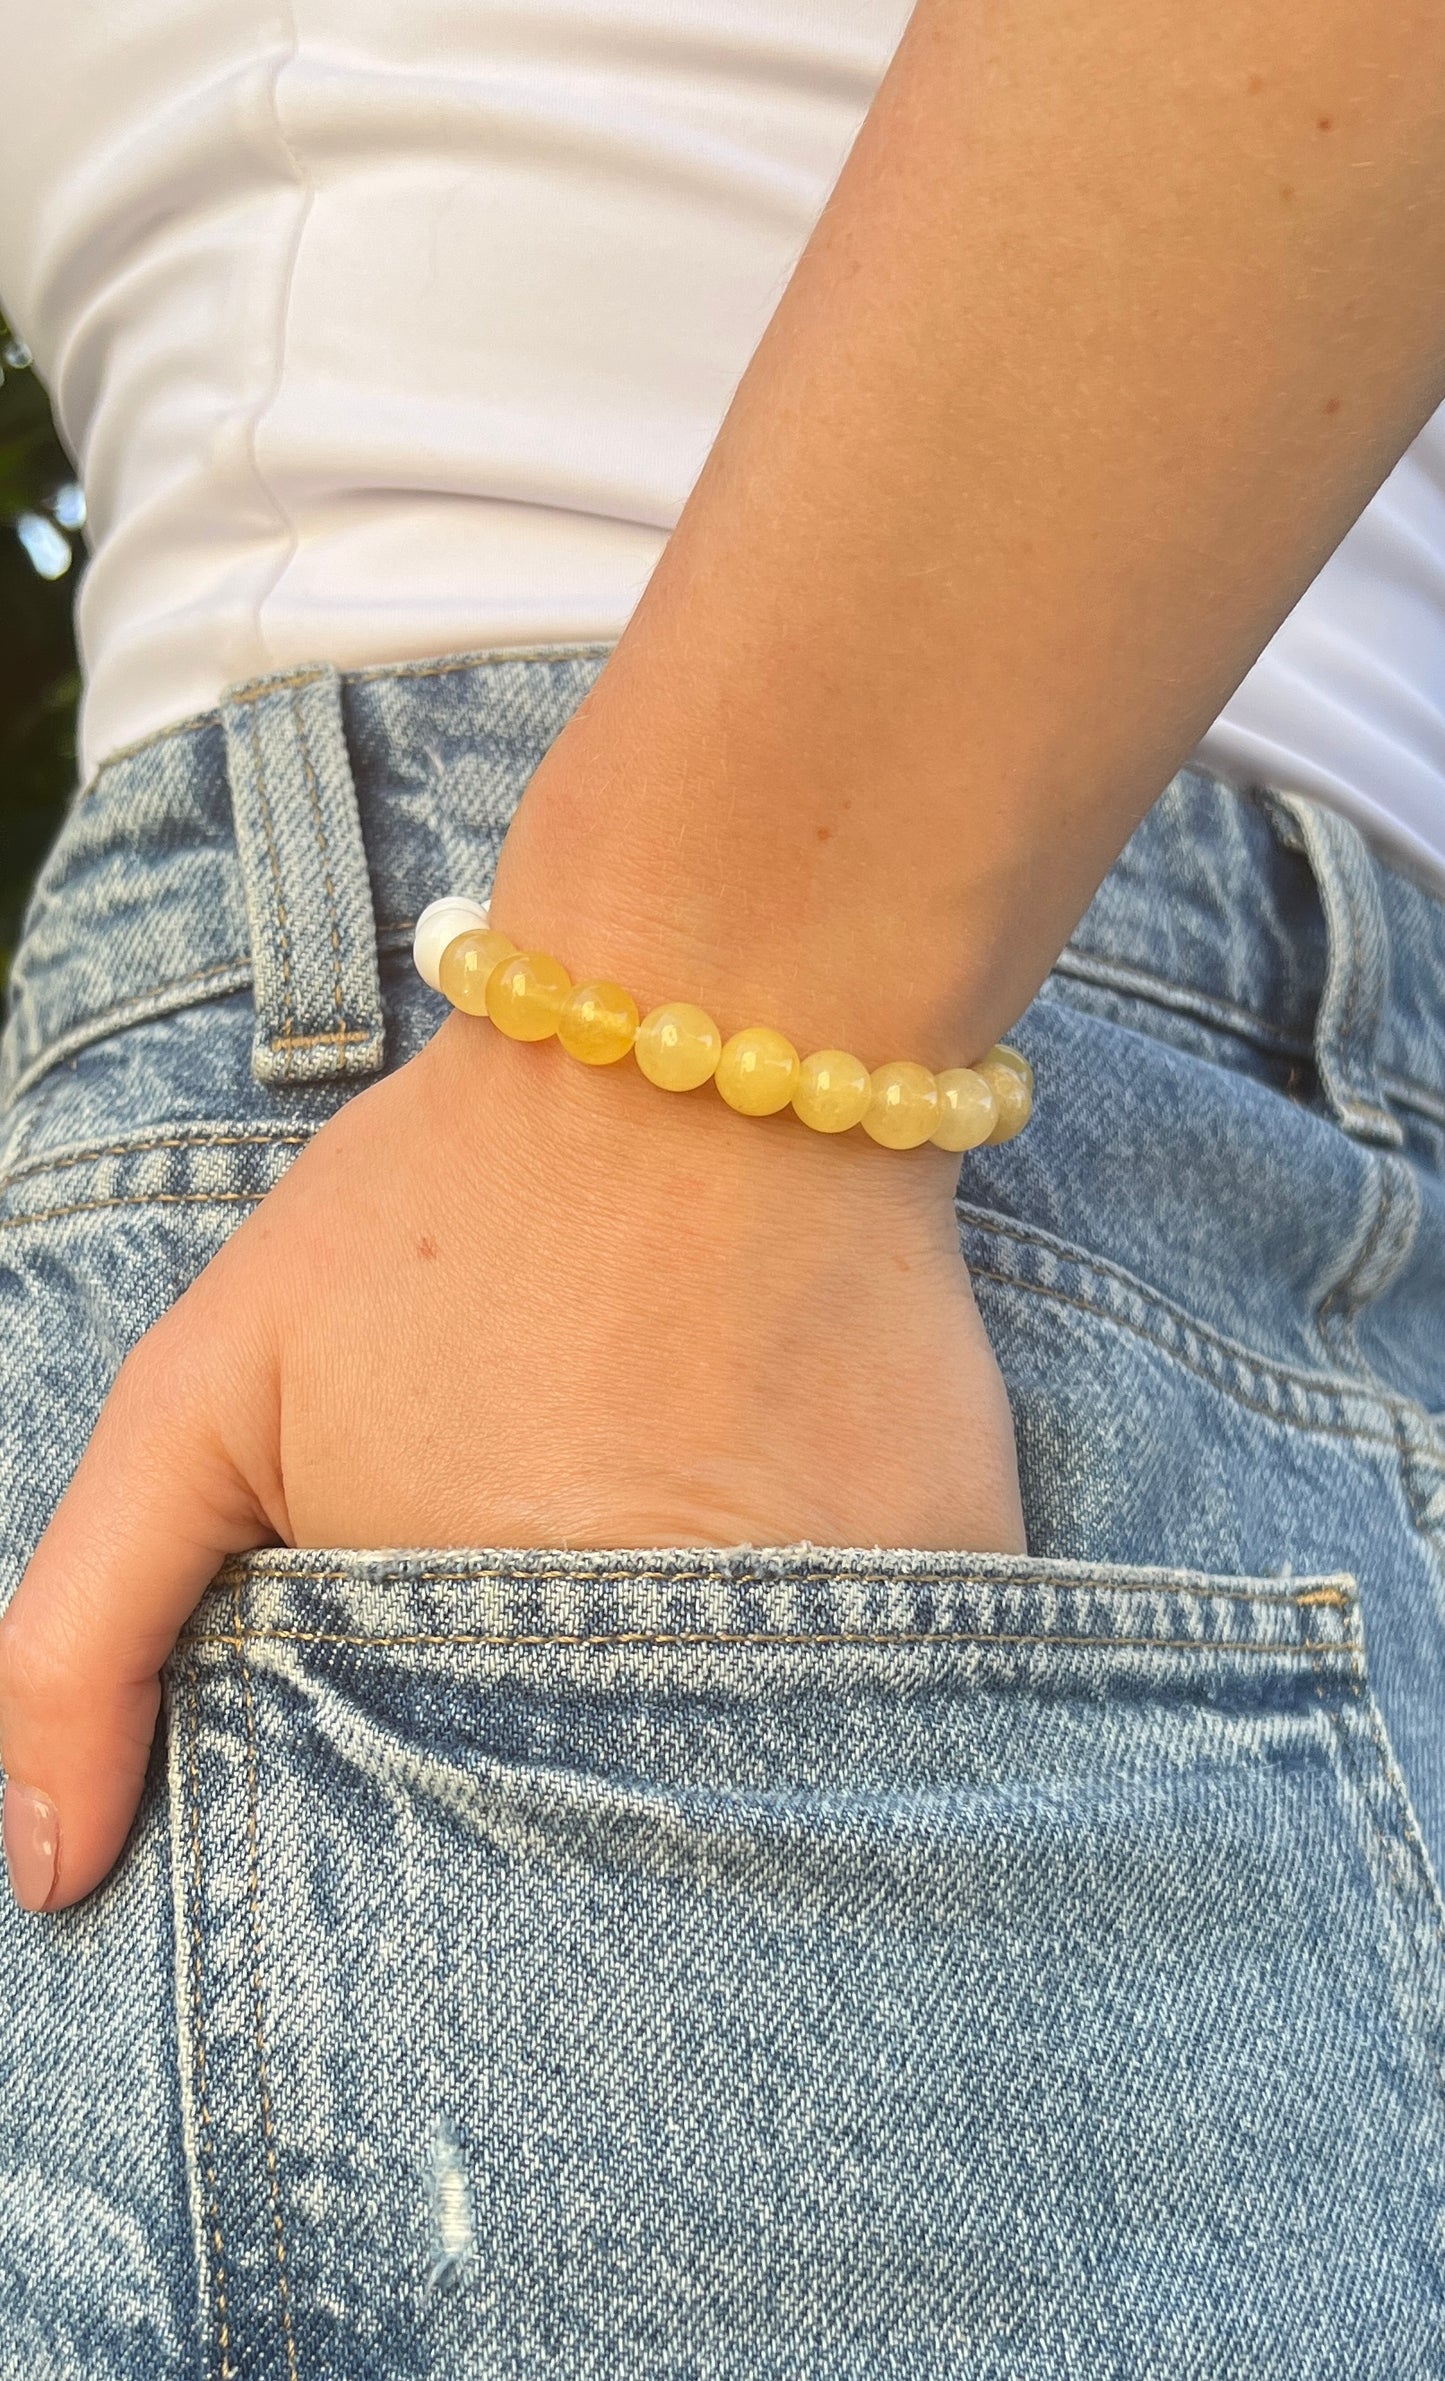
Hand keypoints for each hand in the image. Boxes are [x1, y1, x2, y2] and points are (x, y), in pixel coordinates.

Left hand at [0, 1006, 1023, 1912]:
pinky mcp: (960, 1579)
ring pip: (755, 1776)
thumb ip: (85, 1637)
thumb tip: (47, 1876)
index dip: (420, 1802)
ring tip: (684, 1538)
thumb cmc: (445, 1212)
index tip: (435, 1700)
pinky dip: (859, 1657)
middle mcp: (662, 1706)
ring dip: (714, 1725)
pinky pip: (907, 1693)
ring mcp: (834, 1650)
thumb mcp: (200, 1397)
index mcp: (471, 1690)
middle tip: (567, 1577)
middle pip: (601, 1838)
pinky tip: (804, 1513)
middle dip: (564, 1769)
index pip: (434, 1868)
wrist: (703, 1051)